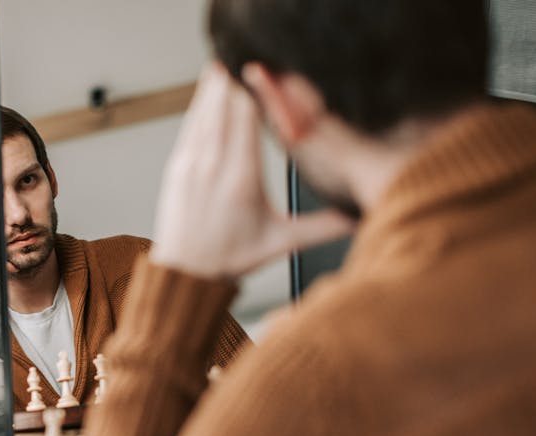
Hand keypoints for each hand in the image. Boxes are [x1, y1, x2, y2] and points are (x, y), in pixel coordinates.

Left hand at [150, 65, 354, 279]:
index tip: (265, 76)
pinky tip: (207, 89)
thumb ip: (322, 226)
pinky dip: (199, 104)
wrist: (186, 272)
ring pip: (205, 111)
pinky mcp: (177, 167)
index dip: (255, 92)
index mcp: (242, 179)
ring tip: (227, 65)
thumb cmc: (230, 258)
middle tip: (249, 63)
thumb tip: (359, 217)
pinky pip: (190, 125)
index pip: (248, 120)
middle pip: (225, 108)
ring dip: (215, 86)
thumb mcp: (281, 243)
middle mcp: (214, 166)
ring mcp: (192, 164)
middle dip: (236, 82)